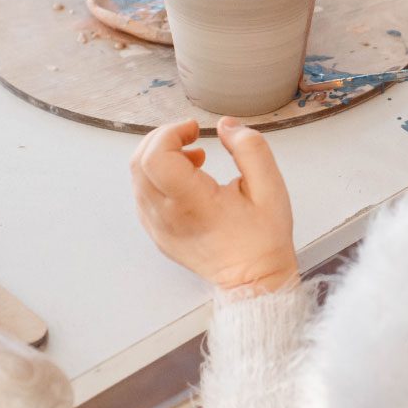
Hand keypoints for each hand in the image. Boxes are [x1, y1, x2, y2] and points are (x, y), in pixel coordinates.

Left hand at [130, 117, 298, 291]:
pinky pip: (143, 194)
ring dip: (159, 156)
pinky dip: (157, 176)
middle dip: (162, 138)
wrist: (253, 281)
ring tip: (194, 159)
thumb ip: (250, 148)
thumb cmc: (263, 239)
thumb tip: (226, 126)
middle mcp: (167, 217)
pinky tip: (187, 179)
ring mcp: (158, 228)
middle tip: (190, 136)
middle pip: (139, 163)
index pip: (156, 159)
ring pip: (137, 177)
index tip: (193, 130)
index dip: (170, 133)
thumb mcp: (270, 187)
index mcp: (193, 205)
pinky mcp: (157, 233)